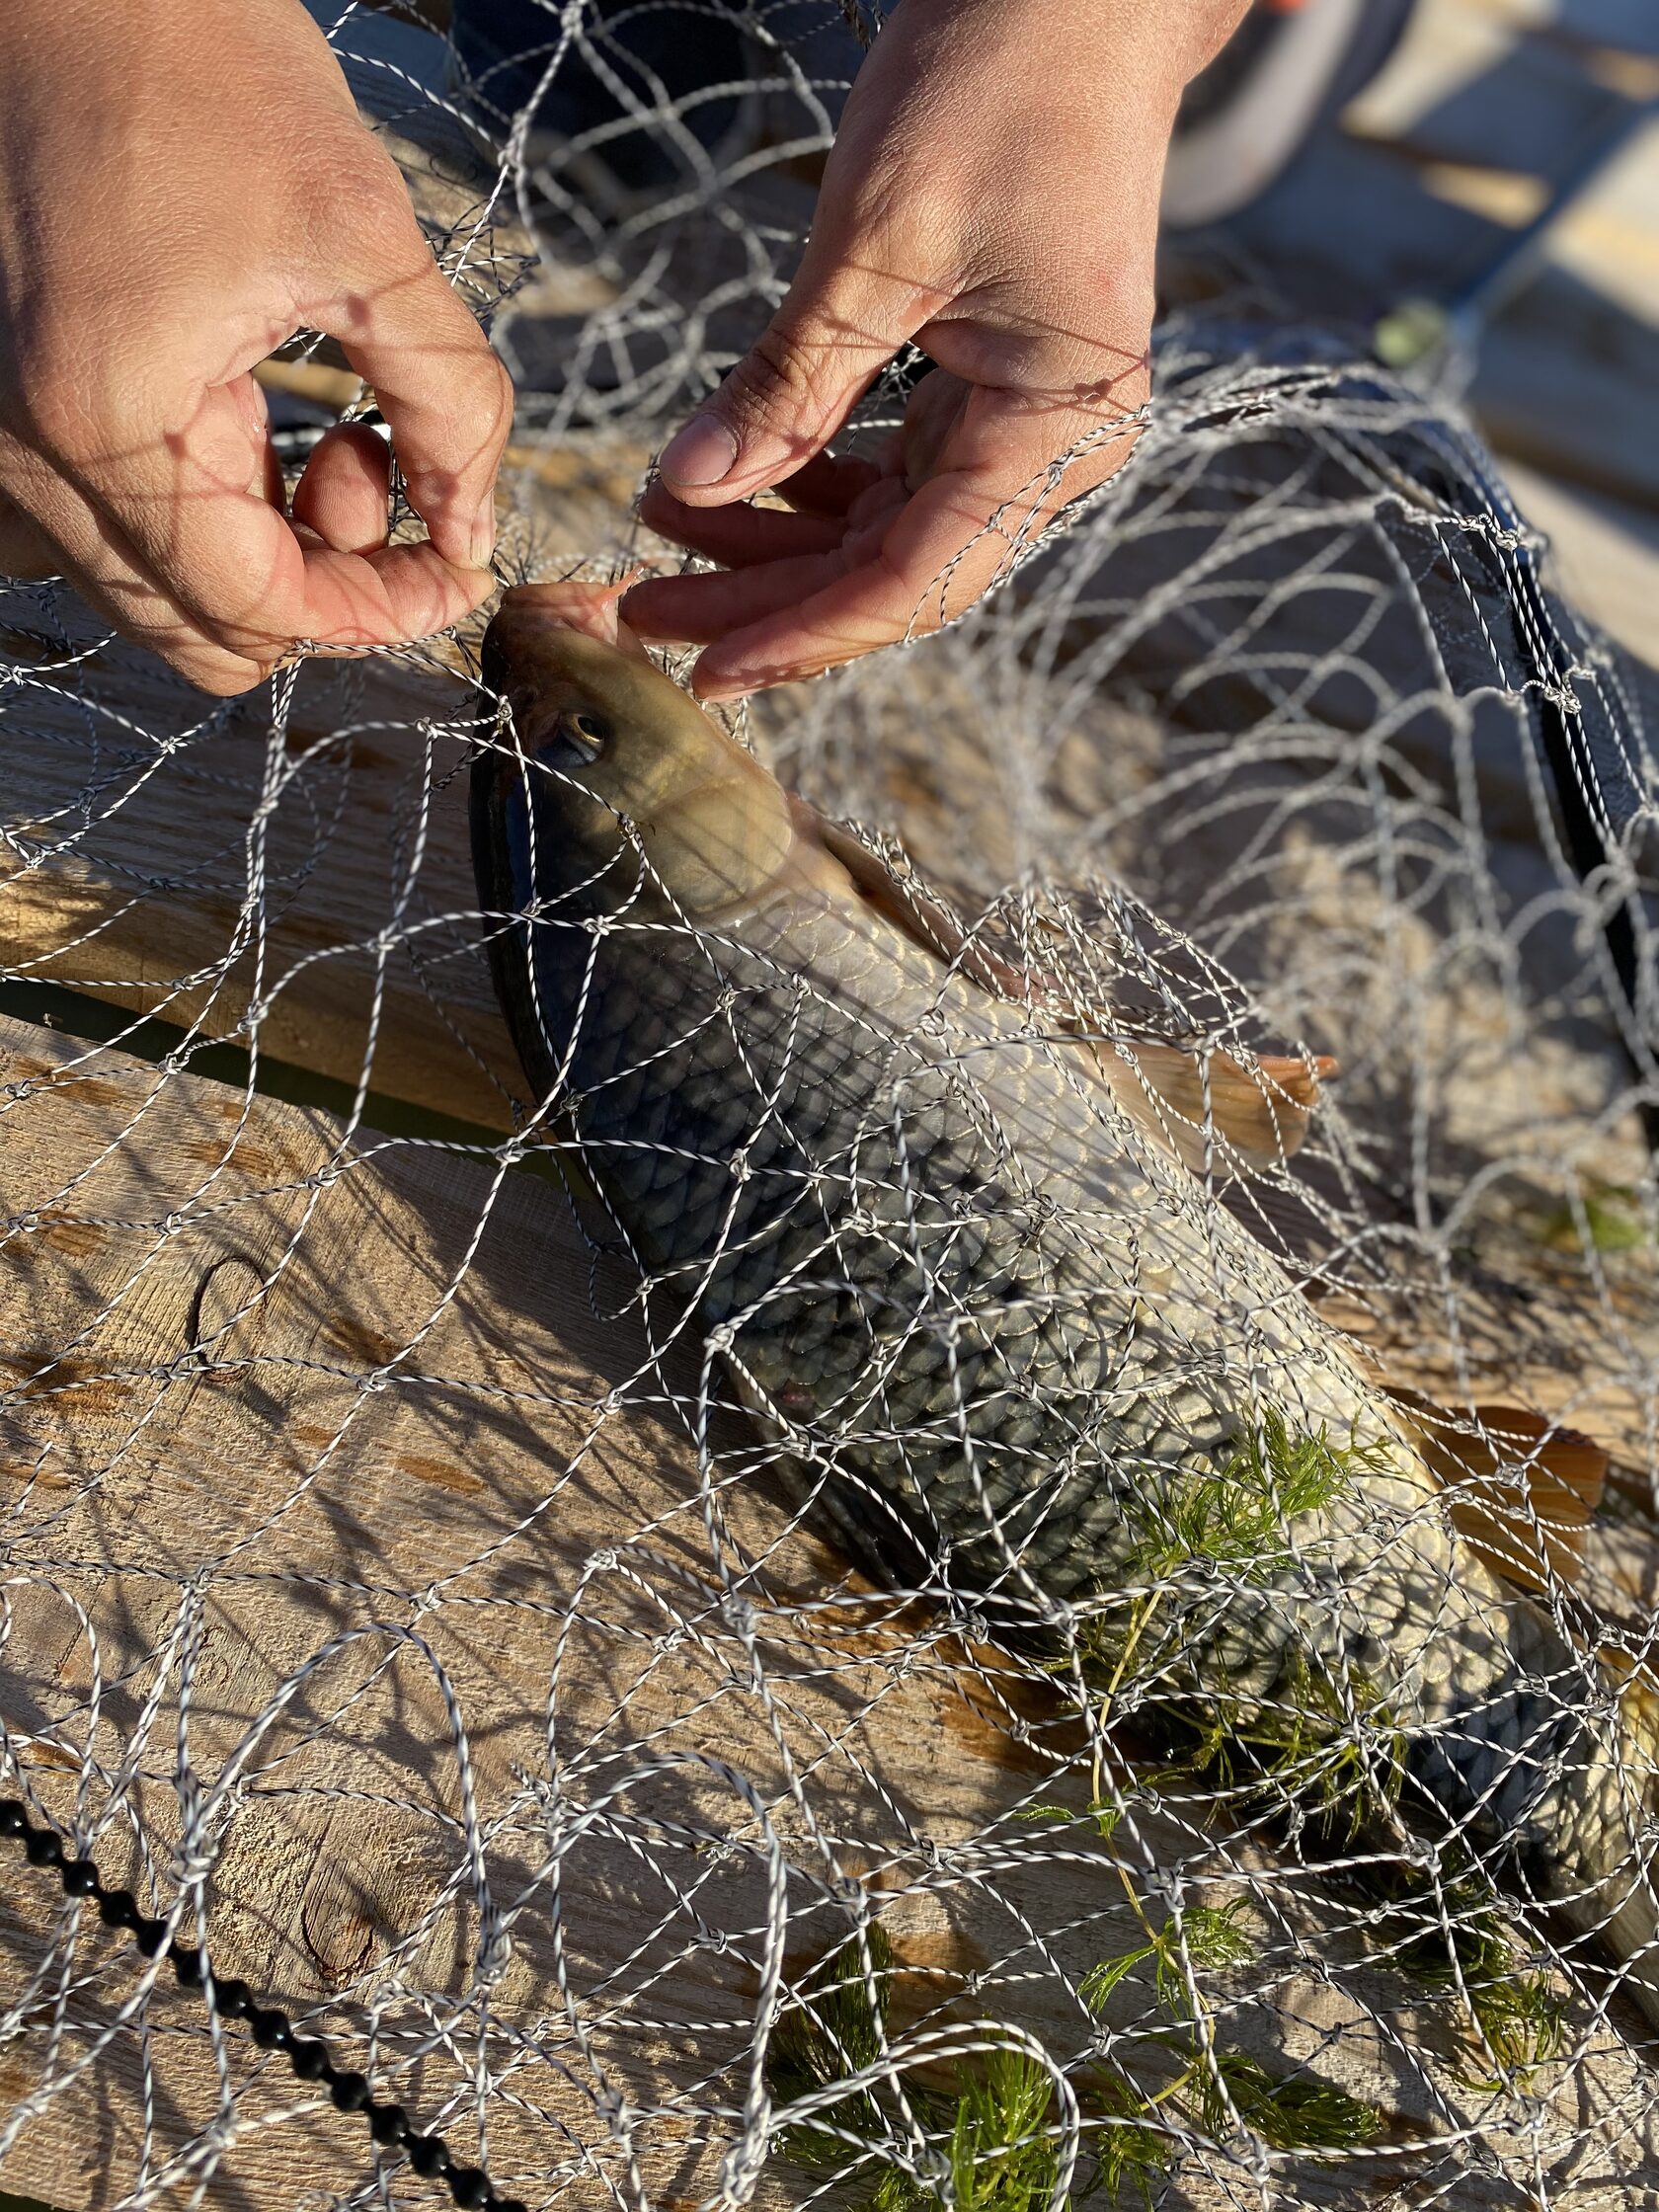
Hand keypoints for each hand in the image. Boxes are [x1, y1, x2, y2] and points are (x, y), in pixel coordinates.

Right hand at [0, 0, 513, 694]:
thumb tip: (474, 532)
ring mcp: (1, 435)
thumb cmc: (192, 57)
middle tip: (398, 487)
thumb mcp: (368, 236)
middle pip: (200, 633)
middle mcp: (26, 452)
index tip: (455, 567)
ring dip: (267, 548)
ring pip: (160, 589)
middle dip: (325, 588)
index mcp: (105, 421)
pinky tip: (255, 413)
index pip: (258, 614)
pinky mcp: (9, 404)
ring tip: (327, 423)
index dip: (380, 611)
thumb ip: (449, 405)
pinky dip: (204, 507)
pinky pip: (116, 525)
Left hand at [623, 0, 1246, 699]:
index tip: (703, 667)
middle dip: (765, 601)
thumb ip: (788, 383)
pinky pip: (889, 477)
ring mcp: (1022, 424)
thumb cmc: (1003, 85)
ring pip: (883, 534)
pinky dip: (806, 483)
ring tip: (660, 526)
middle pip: (892, 573)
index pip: (914, 578)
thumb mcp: (876, 243)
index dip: (802, 634)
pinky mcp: (985, 392)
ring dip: (774, 544)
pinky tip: (727, 481)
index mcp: (1056, 428)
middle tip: (643, 612)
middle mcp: (1052, 449)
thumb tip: (690, 489)